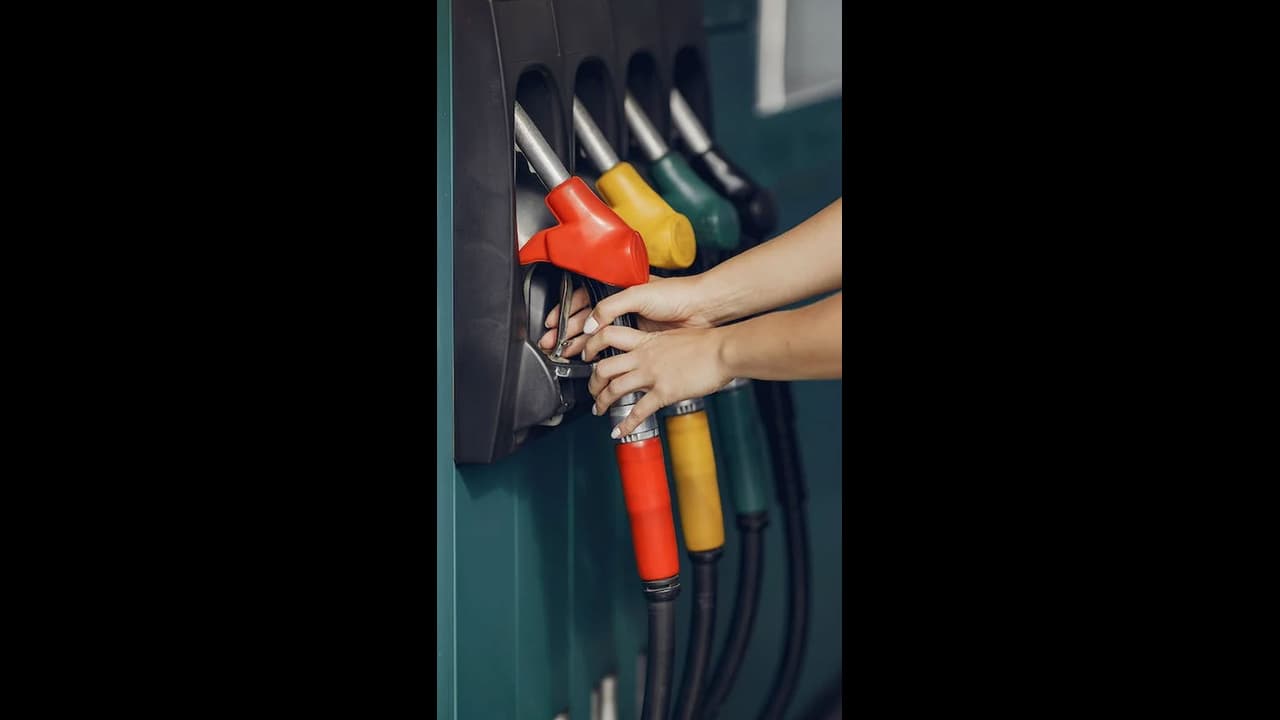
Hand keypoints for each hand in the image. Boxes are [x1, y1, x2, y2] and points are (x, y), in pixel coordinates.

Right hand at [539, 274, 714, 356]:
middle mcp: (622, 306)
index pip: (584, 299)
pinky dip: (600, 354)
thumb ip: (610, 308)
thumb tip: (590, 325)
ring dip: (580, 344)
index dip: (567, 312)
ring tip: (566, 354)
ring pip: (598, 335)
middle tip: (553, 344)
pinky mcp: (641, 340)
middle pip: (587, 319)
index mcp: (618, 289)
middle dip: (568, 331)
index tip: (553, 324)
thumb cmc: (676, 295)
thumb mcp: (637, 294)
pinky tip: (591, 360)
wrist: (702, 309)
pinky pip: (614, 347)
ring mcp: (631, 323)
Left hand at [583, 325, 731, 437]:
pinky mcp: (663, 392)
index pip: (609, 336)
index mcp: (647, 340)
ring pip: (614, 388)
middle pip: (603, 367)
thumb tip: (660, 354)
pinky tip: (619, 432)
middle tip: (592, 391)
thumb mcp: (677, 336)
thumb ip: (662, 345)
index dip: (592, 345)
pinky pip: (637, 411)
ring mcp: (652, 374)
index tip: (587, 355)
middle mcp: (644, 356)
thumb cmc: (709, 343)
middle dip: (593, 382)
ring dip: (602, 402)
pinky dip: (625, 425)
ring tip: (599, 410)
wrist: (724, 350)